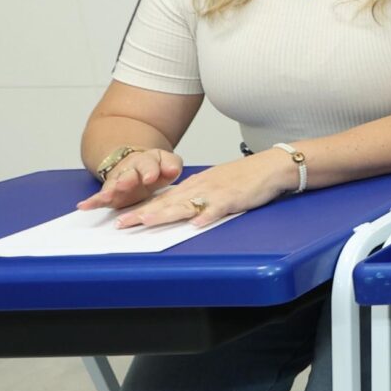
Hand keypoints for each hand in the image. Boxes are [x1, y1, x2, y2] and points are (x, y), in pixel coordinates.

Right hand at [78, 147, 182, 212]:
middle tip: (125, 183)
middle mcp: (130, 170)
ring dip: (110, 191)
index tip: (152, 177)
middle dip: (127, 179)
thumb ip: (171, 164)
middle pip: (128, 174)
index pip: (149, 164)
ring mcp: (118, 181)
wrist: (136, 164)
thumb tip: (173, 170)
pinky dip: (92, 202)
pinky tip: (83, 206)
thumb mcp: (167, 163)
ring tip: (106, 196)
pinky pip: (99, 198)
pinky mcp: (110, 194)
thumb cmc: (155, 167)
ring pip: (113, 185)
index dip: (150, 170)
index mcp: (147, 161)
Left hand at [111, 150, 295, 227]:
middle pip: (166, 203)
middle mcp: (199, 187)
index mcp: (194, 185)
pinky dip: (207, 216)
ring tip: (147, 221)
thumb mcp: (213, 184)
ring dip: (165, 214)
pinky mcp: (232, 198)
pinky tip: (197, 224)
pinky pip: (218, 208)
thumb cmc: (244, 177)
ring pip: (185, 204)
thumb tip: (178, 209)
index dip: (141, 209)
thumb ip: (196, 196)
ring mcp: (215, 192)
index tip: (121, 219)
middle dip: (142, 213)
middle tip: (121, 224)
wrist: (270, 166)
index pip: (162, 199)